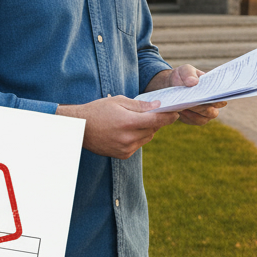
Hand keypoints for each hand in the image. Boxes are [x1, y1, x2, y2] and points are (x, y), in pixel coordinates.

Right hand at [56, 96, 178, 158]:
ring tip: (135, 120)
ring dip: (147, 129)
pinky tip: (127, 130)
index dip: (169, 116)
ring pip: (147, 138)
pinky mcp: (123, 155)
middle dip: (156, 121)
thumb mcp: (119, 101)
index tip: (176, 112)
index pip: (157, 121)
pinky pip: (138, 145)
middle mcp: (128, 138)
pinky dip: (138, 137)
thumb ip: (140, 105)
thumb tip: (158, 107)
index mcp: (128, 122)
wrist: (80, 128)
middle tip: (154, 112)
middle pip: (153, 130)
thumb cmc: (98, 110)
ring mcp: (126, 148)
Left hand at [145, 64, 226, 125]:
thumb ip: (189, 73)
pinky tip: (180, 110)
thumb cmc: (182, 76)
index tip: (209, 97)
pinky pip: (192, 121)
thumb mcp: (185, 70)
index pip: (222, 98)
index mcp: (214, 90)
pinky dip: (187, 117)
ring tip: (184, 106)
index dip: (219, 100)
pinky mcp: (192, 118)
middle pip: (213, 113)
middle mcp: (211, 104)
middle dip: (204, 108)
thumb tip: (194, 82)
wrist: (170, 84)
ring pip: (203, 119)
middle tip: (194, 102)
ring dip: (194, 114)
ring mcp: (202, 113)